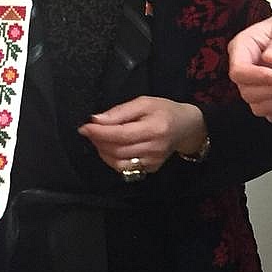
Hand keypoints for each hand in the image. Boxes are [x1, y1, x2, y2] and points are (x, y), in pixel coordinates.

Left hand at [79, 95, 206, 176]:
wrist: (187, 128)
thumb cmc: (165, 111)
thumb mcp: (145, 102)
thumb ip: (121, 111)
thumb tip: (97, 120)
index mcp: (155, 128)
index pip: (121, 134)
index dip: (99, 132)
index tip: (84, 127)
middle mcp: (154, 148)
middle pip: (117, 150)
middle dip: (98, 141)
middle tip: (90, 131)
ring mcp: (153, 162)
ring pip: (118, 162)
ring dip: (102, 151)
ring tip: (99, 139)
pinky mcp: (150, 169)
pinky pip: (124, 168)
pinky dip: (112, 159)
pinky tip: (111, 148)